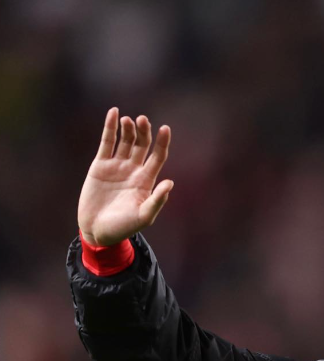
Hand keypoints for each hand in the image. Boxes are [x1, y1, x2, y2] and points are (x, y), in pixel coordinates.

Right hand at [78, 107, 173, 245]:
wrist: (98, 230)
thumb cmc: (124, 227)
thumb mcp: (144, 216)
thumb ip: (157, 200)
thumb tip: (170, 183)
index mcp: (146, 181)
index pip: (157, 157)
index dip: (162, 143)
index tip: (165, 129)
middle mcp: (134, 170)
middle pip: (142, 145)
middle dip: (144, 132)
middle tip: (143, 120)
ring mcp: (117, 166)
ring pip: (126, 141)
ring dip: (128, 129)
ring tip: (128, 120)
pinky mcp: (100, 165)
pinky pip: (106, 142)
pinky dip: (110, 128)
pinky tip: (113, 113)